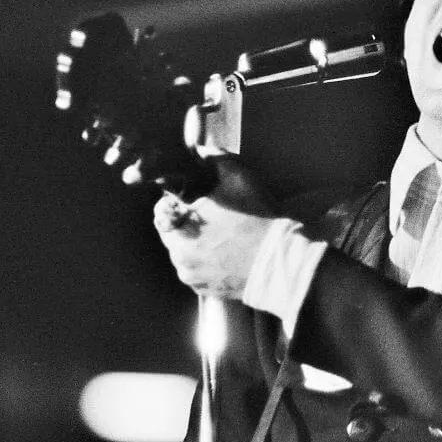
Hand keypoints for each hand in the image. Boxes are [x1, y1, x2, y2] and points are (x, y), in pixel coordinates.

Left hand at [154, 157, 276, 299]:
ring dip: (196, 243)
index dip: (177, 202)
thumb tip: (199, 150)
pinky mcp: (204, 291)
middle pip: (172, 232)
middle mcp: (178, 256)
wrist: (279, 262)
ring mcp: (191, 276)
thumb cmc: (258, 220)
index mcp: (179, 228)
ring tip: (223, 237)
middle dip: (187, 223)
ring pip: (184, 253)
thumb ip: (214, 158)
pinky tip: (227, 254)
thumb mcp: (238, 178)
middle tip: (214, 218)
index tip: (195, 200)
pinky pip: (197, 271)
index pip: (161, 211)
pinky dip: (206, 262)